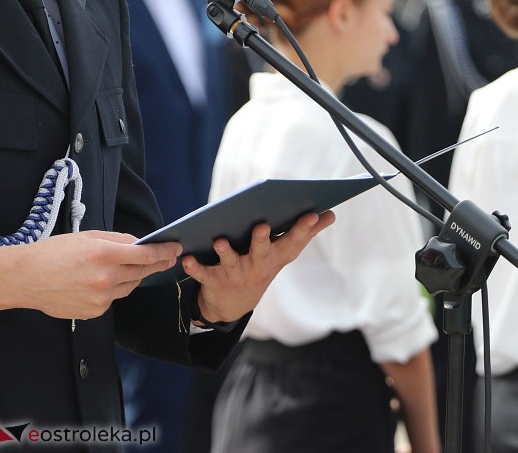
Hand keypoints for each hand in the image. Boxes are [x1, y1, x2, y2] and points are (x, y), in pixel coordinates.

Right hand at [0, 230, 181, 319]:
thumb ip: (115, 239)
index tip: (175, 248)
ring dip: (135, 276)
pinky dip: (115, 289)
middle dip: (156, 263)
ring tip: (133, 267)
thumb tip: (138, 243)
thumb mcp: (85, 237)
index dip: (164, 251)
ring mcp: (101, 298)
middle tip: (167, 258)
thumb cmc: (53, 252)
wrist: (26, 278)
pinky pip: (115, 298)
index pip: (145, 254)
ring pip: (130, 286)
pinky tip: (105, 281)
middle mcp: (106, 278)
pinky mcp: (95, 312)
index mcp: (104, 254)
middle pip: (142, 271)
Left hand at [184, 210, 333, 323]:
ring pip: (231, 262)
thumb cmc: (262, 266)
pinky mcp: (214, 281)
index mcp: (275, 256)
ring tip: (219, 241)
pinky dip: (195, 267)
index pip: (292, 241)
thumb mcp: (284, 253)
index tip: (313, 213)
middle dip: (262, 240)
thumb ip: (306, 233)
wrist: (233, 304)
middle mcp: (257, 266)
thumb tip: (331, 214)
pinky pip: (203, 274)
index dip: (303, 228)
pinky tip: (187, 258)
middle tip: (263, 225)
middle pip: (262, 252)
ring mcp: (236, 275)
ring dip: (225, 252)